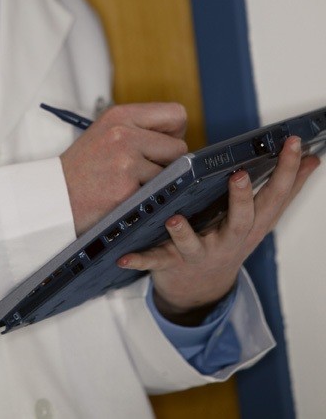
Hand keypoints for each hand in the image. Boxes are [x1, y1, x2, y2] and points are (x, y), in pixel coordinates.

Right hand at [60, 102, 187, 234]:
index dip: (175, 132)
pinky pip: (157, 192)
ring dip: (157, 182)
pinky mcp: (127, 188)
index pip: (176, 114)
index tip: (161, 145)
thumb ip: (140, 128)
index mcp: (120, 115)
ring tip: (130, 183)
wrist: (55, 195)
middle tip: (143, 170)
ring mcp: (126, 161)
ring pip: (171, 173)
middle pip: (179, 146)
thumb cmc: (84, 167)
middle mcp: (123, 133)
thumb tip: (180, 136)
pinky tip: (126, 196)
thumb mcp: (107, 132)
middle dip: (167, 162)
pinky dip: (147, 198)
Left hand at [116, 136, 320, 324]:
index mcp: (252, 224)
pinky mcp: (173, 264)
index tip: (295, 143)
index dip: (288, 170)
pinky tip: (124, 256)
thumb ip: (285, 188)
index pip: (276, 195)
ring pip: (195, 245)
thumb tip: (313, 158)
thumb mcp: (261, 218)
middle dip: (242, 199)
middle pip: (241, 221)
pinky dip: (140, 260)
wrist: (201, 289)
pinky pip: (155, 263)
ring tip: (175, 219)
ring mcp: (201, 253)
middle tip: (241, 176)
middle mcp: (229, 239)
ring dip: (185, 234)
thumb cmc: (230, 241)